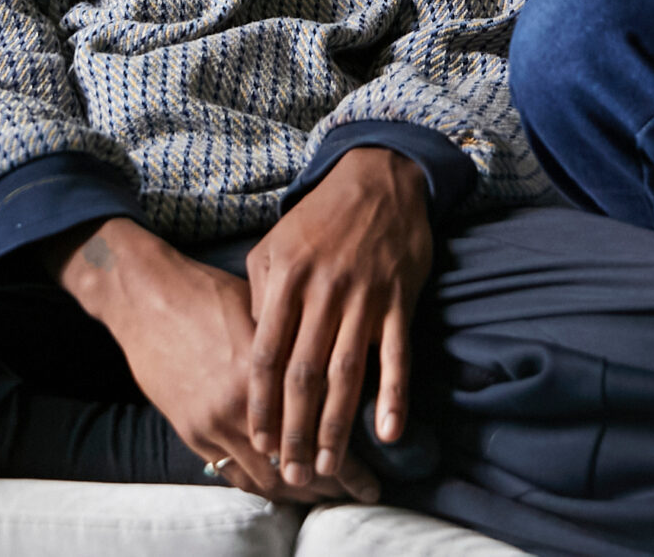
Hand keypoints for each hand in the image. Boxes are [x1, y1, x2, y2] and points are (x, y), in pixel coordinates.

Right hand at [50, 221, 374, 504]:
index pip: (318, 433)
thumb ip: (295, 345)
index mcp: (268, 369)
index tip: (373, 479)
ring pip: (263, 476)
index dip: (348, 464)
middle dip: (329, 487)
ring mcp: (212, 422)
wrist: (145, 296)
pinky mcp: (191, 430)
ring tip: (320, 492)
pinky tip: (278, 483)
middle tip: (357, 493)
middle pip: (294, 466)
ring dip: (295, 491)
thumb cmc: (208, 292)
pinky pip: (231, 472)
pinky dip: (258, 482)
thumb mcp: (263, 311)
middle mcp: (241, 404)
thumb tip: (337, 373)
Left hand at [245, 147, 431, 489]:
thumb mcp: (273, 246)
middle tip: (294, 474)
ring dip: (339, 426)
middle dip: (298, 430)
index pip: (266, 354)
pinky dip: (395, 395)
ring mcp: (364, 299)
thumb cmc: (318, 219)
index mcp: (286, 282)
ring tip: (331, 467)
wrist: (377, 179)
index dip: (261, 403)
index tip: (259, 440)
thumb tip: (254, 349)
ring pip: (347, 374)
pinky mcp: (399, 300)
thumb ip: (261, 297)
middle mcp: (323, 294)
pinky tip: (390, 433)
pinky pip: (397, 355)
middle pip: (305, 374)